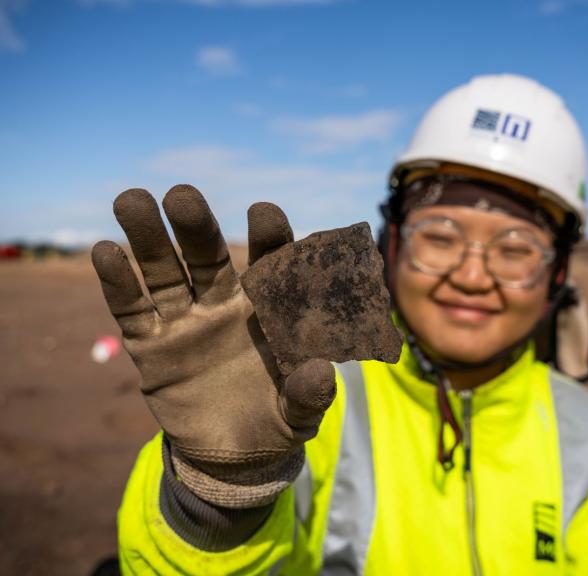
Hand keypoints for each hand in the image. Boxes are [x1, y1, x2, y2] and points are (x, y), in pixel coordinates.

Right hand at [91, 185, 335, 506]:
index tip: (263, 211)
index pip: (269, 262)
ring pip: (164, 273)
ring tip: (132, 200)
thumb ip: (310, 394)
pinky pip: (133, 311)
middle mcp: (223, 303)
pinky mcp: (151, 346)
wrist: (234, 454)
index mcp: (267, 308)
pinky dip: (119, 284)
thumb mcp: (300, 413)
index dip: (267, 236)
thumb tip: (321, 372)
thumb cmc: (276, 419)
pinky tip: (105, 251)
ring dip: (148, 239)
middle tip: (182, 195)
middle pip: (207, 255)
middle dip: (195, 225)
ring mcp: (185, 321)